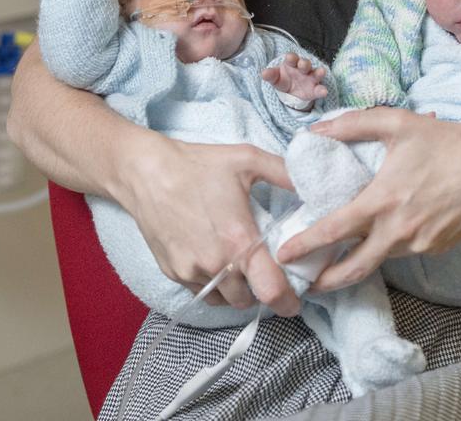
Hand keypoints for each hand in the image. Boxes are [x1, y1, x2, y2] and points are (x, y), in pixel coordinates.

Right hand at [118, 133, 299, 314]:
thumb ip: (285, 173)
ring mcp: (192, 271)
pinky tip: (216, 261)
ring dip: (237, 291)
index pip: (271, 291)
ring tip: (242, 266)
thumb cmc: (199, 165)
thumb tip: (313, 184)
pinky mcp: (174, 272)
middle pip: (248, 300)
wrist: (147, 172)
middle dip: (261, 291)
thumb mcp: (247, 159)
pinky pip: (201, 292)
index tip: (296, 300)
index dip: (288, 302)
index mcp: (239, 240)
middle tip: (266, 272)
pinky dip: (214, 285)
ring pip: (225, 300)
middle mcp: (216, 263)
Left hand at [262, 52, 327, 101]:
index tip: (290, 58)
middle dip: (304, 63)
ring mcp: (310, 78)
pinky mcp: (315, 89)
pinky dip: (322, 90)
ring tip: (321, 72)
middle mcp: (303, 69)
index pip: (292, 58)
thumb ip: (270, 75)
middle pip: (305, 64)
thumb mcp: (276, 78)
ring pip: (316, 73)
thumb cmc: (283, 79)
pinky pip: (319, 89)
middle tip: (303, 64)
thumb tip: (263, 73)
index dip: (291, 57)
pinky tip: (324, 91)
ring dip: (319, 72)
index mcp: (292, 64)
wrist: (290, 93)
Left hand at [277, 107, 460, 291]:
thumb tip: (316, 130)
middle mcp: (399, 231)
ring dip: (360, 259)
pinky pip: (405, 250)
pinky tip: (388, 231)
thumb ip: (351, 125)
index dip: (306, 244)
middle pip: (355, 268)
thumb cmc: (443, 141)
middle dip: (327, 280)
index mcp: (383, 201)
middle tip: (306, 283)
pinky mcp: (437, 248)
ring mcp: (420, 244)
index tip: (284, 254)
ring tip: (342, 255)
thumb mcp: (395, 123)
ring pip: (382, 257)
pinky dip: (390, 246)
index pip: (335, 230)